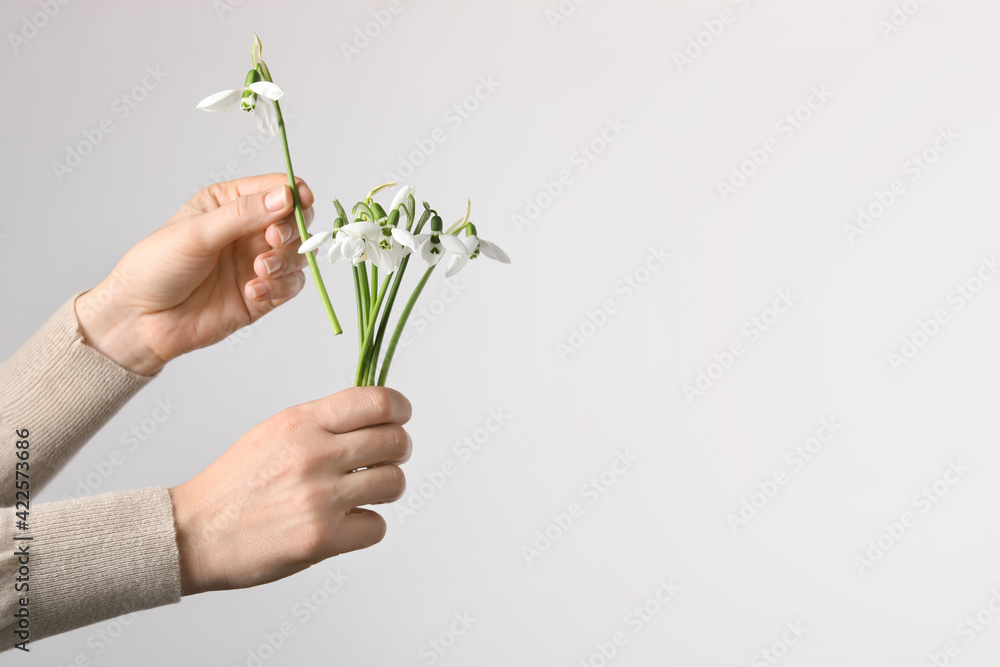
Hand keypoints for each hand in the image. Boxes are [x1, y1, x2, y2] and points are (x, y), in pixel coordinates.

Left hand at [76, 174, 316, 375]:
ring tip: (260, 270)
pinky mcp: (263, 295)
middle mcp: (248, 232)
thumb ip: (243, 214)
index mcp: (230, 204)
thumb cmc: (156, 267)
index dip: (293, 194)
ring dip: (286, 261)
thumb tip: (285, 196)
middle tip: (274, 240)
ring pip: (298, 255)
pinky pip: (290, 286)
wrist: (140, 320)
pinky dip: (279, 287)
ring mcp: (256, 264)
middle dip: (291, 230)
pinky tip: (252, 292)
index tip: (298, 204)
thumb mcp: (196, 232)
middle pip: (295, 221)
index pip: (277, 189)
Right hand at [167, 387, 411, 594]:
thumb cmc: (235, 482)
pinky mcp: (321, 538)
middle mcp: (314, 454)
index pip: (377, 401)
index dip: (400, 409)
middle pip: (395, 441)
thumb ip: (323, 423)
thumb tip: (376, 416)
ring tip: (366, 493)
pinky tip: (345, 524)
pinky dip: (366, 527)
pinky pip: (377, 527)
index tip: (401, 418)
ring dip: (387, 489)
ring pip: (395, 483)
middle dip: (398, 451)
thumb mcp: (275, 431)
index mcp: (302, 422)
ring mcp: (320, 497)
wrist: (193, 531)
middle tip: (386, 459)